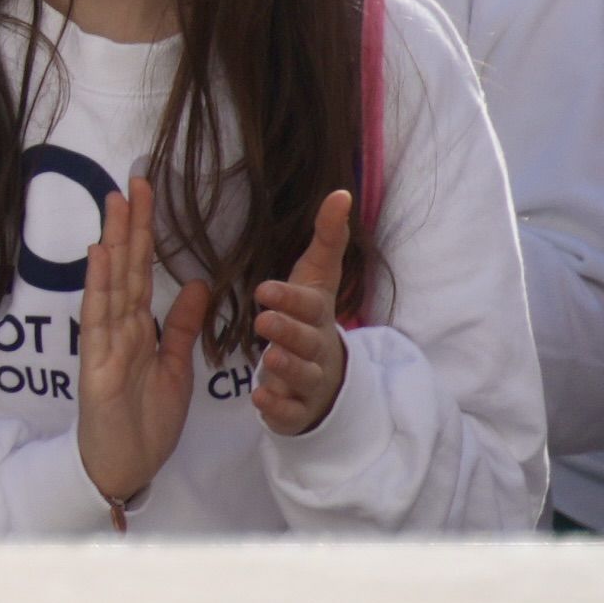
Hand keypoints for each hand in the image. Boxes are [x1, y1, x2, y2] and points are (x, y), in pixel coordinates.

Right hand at [72, 169, 209, 509]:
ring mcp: (103, 343)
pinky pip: (99, 320)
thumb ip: (180, 328)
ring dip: (113, 243)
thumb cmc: (145, 421)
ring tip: (117, 204)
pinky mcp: (96, 364)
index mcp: (136, 329)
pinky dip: (99, 286)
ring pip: (110, 284)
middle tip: (135, 181)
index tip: (148, 196)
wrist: (125, 466)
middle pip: (124, 268)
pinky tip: (101, 256)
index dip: (144, 235)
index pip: (140, 272)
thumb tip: (193, 284)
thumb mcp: (175, 368)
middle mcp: (117, 328)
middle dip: (130, 226)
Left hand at [251, 191, 354, 437]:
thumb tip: (341, 192)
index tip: (263, 288)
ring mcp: (311, 380)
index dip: (291, 297)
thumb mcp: (318, 279)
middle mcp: (318, 346)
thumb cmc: (310, 318)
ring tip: (268, 359)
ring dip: (286, 367)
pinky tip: (262, 399)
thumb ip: (327, 239)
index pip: (309, 304)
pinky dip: (278, 406)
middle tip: (263, 320)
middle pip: (307, 340)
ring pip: (303, 376)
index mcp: (317, 314)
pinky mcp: (298, 408)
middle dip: (288, 330)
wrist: (326, 377)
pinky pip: (290, 410)